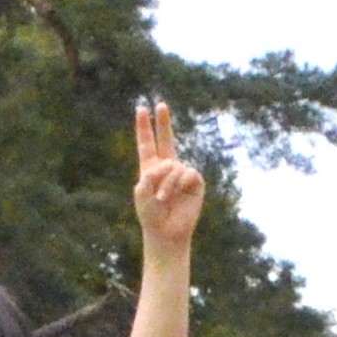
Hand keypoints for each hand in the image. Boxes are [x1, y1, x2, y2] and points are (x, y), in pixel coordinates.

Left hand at [130, 98, 201, 250]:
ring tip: (163, 199)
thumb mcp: (142, 193)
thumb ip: (149, 174)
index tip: (141, 109)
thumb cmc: (151, 215)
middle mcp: (168, 167)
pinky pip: (186, 173)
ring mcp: (182, 173)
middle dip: (163, 122)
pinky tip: (177, 195)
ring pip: (173, 166)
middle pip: (166, 139)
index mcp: (151, 168)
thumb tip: (169, 165)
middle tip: (161, 104)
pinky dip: (177, 184)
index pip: (147, 143)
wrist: (166, 232)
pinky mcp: (195, 181)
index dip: (144, 127)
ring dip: (166, 183)